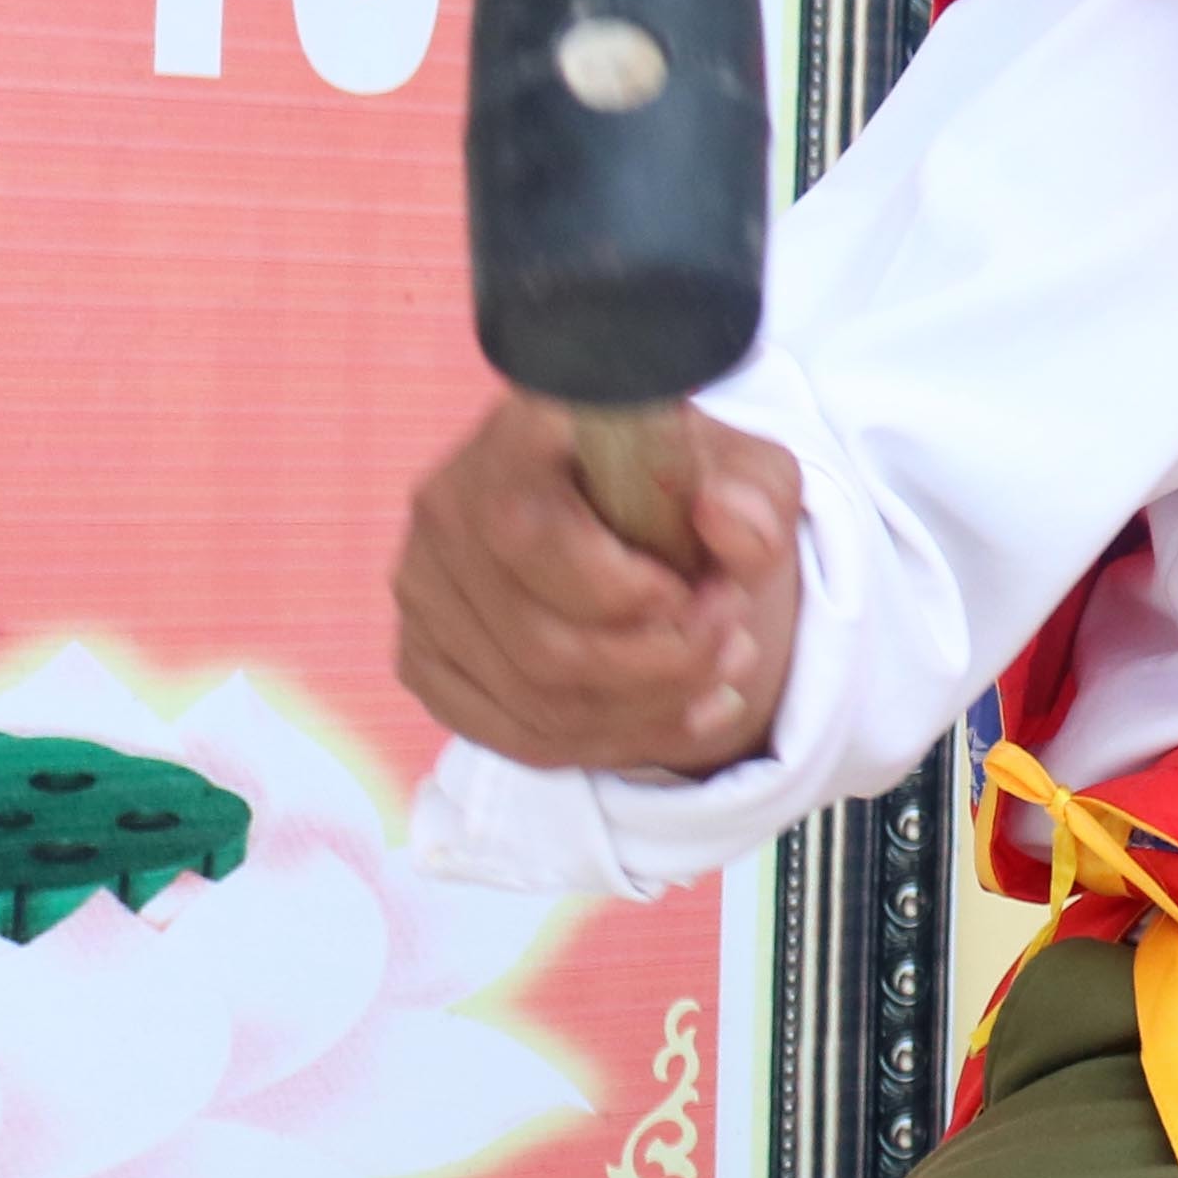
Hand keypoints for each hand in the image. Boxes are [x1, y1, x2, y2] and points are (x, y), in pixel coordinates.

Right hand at [394, 394, 804, 774]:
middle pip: (542, 637)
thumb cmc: (692, 491)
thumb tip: (719, 517)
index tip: (694, 589)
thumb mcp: (752, 476)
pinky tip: (684, 712)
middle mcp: (449, 507)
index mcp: (514, 438)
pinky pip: (513, 732)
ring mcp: (424, 587)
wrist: (638, 523)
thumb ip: (754, 497)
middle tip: (734, 639)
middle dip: (662, 662)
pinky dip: (614, 738)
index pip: (526, 526)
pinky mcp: (423, 655)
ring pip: (536, 695)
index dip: (616, 587)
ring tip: (723, 670)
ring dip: (652, 704)